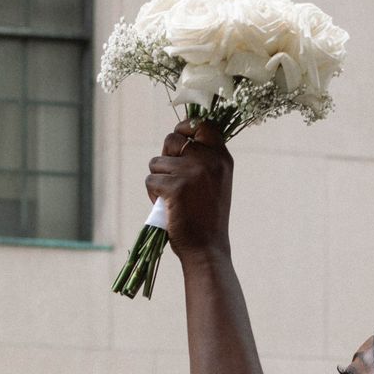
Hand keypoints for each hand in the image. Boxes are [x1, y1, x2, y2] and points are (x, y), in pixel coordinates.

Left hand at [145, 120, 232, 257]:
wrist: (207, 248)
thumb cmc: (207, 217)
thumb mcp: (215, 181)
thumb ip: (204, 159)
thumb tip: (177, 137)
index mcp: (222, 158)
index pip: (202, 124)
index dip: (185, 127)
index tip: (179, 139)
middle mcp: (209, 160)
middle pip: (172, 139)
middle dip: (165, 157)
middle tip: (172, 179)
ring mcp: (192, 172)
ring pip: (157, 162)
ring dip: (158, 180)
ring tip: (172, 198)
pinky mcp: (174, 186)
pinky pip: (150, 180)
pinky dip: (153, 194)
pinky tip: (167, 207)